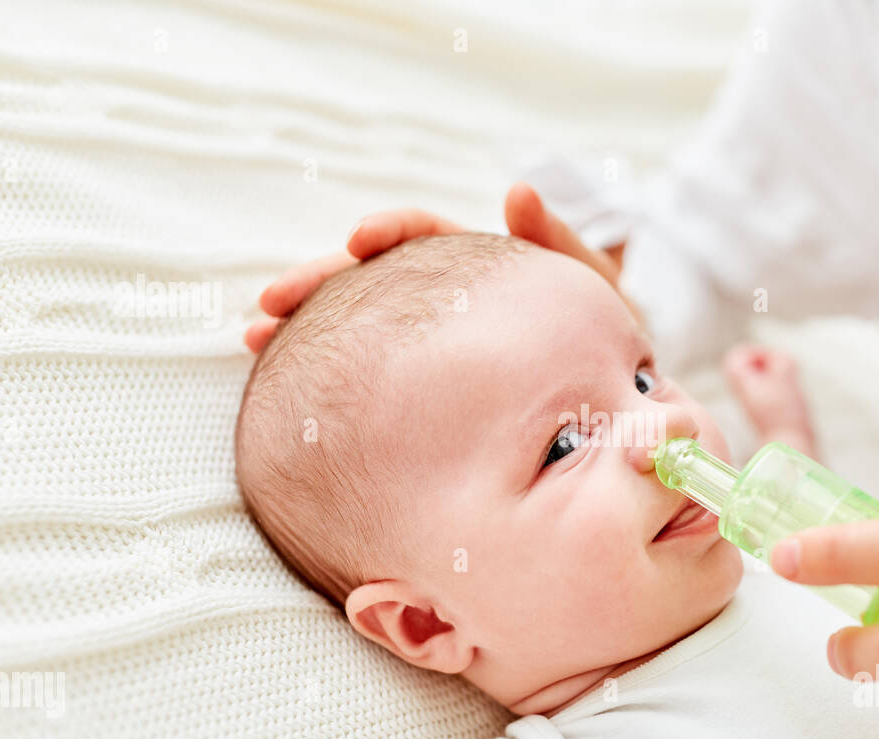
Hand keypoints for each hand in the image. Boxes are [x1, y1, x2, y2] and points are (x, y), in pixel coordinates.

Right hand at [246, 183, 632, 352]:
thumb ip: (563, 246)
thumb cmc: (610, 338)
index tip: (356, 241)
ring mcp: (431, 346)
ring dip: (307, 329)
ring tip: (258, 340)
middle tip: (271, 302)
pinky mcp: (427, 389)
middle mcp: (446, 302)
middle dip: (318, 284)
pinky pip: (372, 377)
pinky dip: (330, 374)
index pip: (425, 239)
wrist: (621, 406)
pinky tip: (286, 386)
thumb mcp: (597, 290)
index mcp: (480, 270)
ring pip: (359, 328)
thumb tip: (516, 192)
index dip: (389, 234)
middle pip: (371, 281)